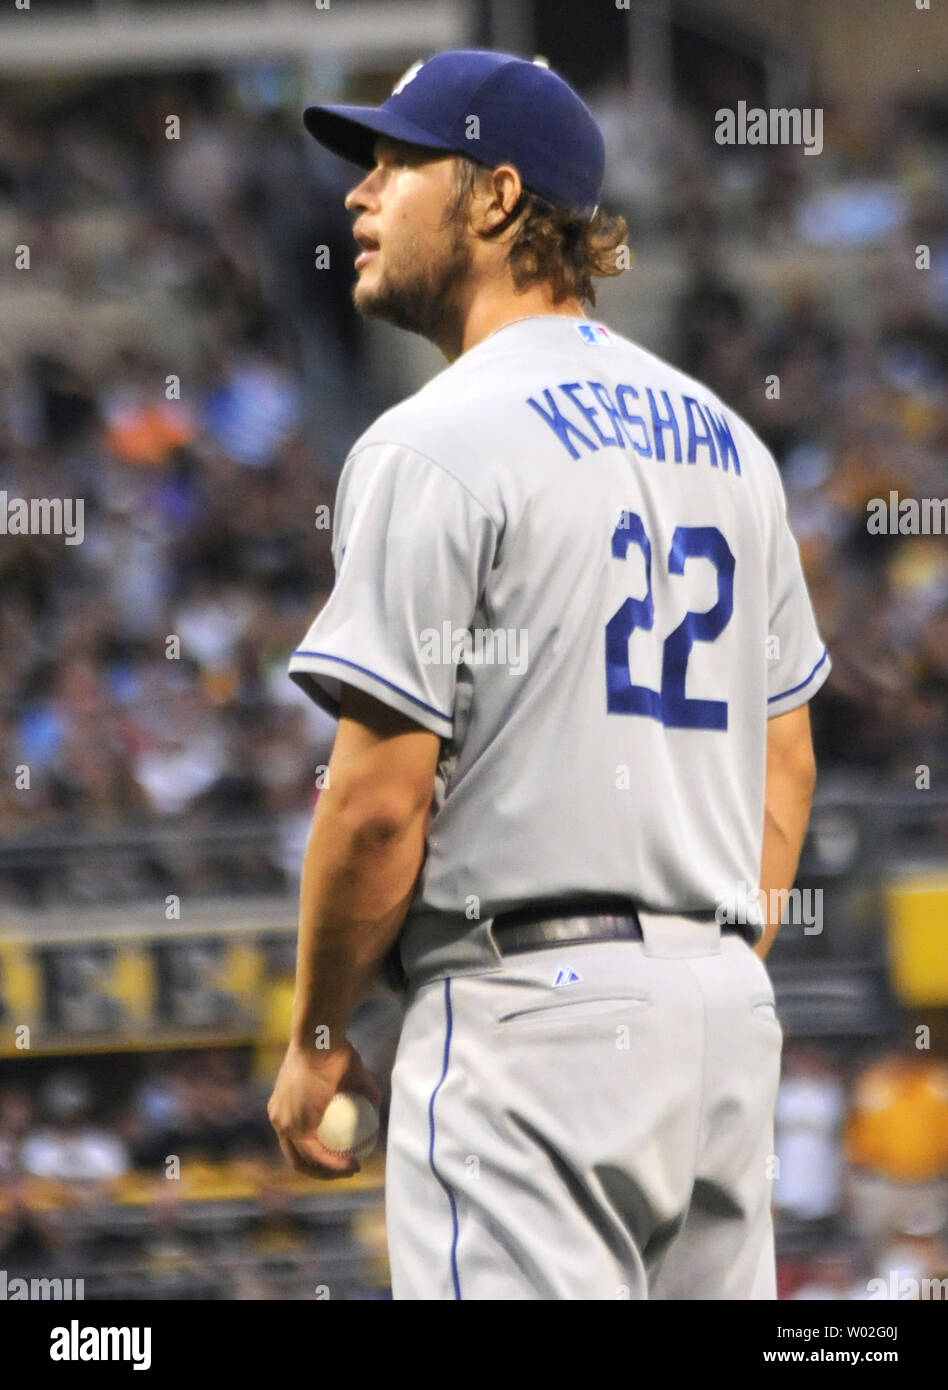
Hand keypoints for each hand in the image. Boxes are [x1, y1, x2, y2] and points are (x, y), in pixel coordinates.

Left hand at [267, 1038, 381, 1179]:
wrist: (319, 1038)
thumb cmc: (334, 1049)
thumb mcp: (348, 1075)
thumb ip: (360, 1091)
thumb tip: (374, 1107)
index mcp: (283, 1108)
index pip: (296, 1142)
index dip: (319, 1156)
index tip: (342, 1157)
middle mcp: (278, 1117)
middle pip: (298, 1157)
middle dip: (323, 1171)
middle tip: (347, 1168)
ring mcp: (283, 1122)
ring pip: (305, 1160)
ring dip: (329, 1172)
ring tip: (352, 1169)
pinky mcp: (294, 1125)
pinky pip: (315, 1153)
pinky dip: (334, 1164)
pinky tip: (351, 1164)